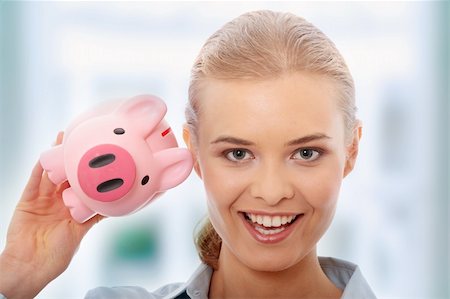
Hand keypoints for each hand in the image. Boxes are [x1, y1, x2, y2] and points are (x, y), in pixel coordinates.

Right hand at [0, 132, 103, 298]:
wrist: (32, 266)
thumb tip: (116, 204)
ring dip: (55, 157)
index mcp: (71, 206)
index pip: (80, 182)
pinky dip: (39, 170)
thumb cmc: (58, 253)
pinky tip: (45, 156)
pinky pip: (34, 182)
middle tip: (80, 137)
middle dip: (71, 156)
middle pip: (65, 173)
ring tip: (63, 138)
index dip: (86, 168)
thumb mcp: (81, 230)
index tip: (95, 153)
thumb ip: (94, 215)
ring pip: (50, 173)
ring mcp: (42, 199)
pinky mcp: (27, 200)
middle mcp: (57, 199)